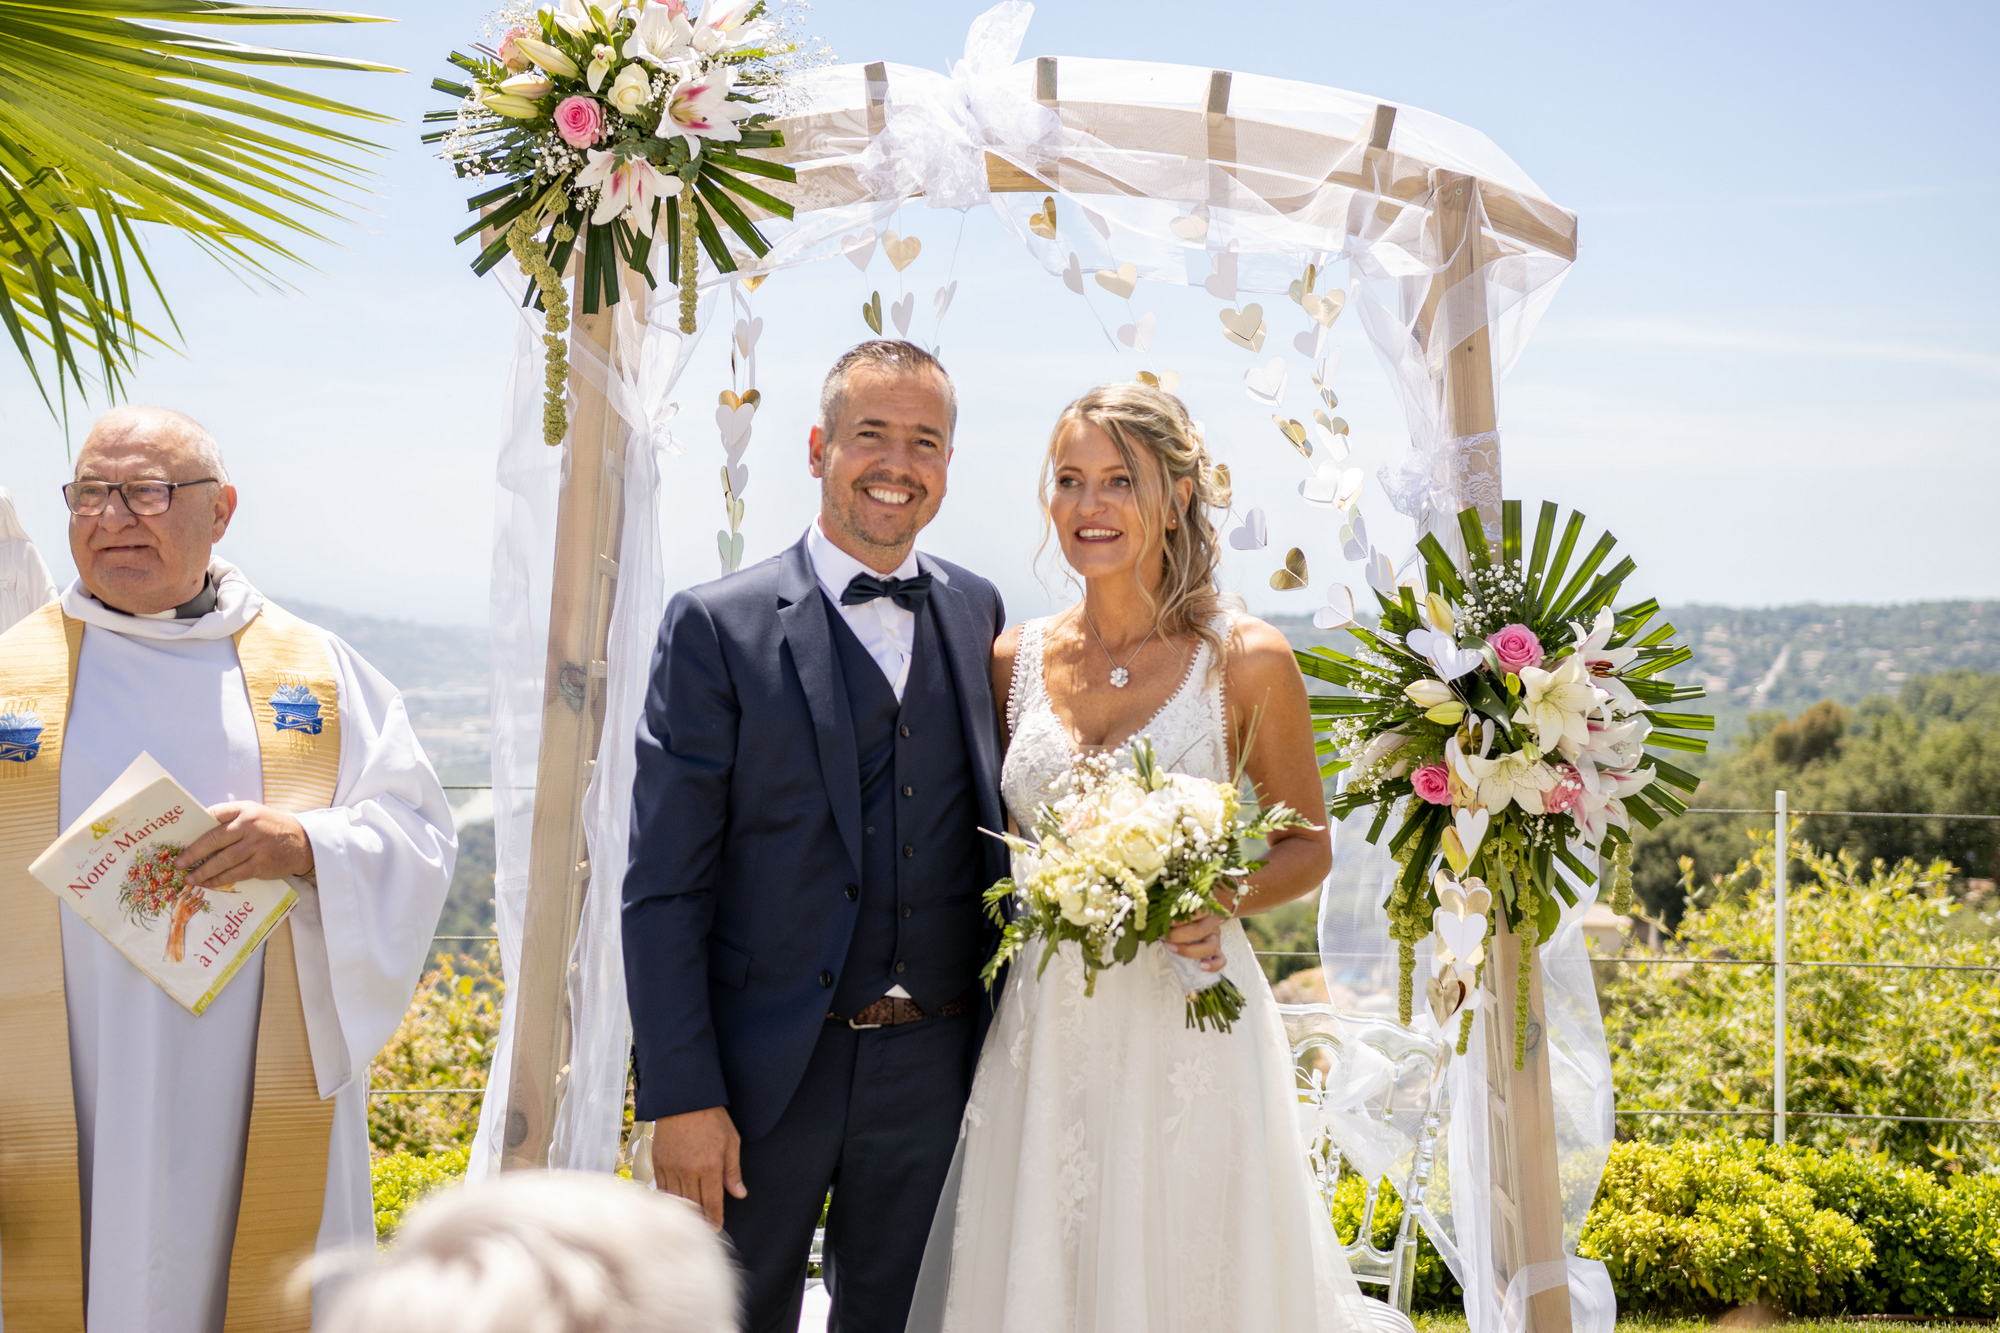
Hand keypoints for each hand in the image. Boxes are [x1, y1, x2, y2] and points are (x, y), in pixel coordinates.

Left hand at [178, 803, 313, 887]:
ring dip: (203, 871)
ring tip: (189, 878)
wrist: (303, 843)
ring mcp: (256, 846)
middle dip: (193, 853)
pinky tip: (208, 883)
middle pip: (214, 840)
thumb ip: (231, 819)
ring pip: (222, 860)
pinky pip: (234, 874)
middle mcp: (250, 826)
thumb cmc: (272, 828)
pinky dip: (219, 880)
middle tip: (178, 863)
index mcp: (245, 810)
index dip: (195, 824)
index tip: (178, 835)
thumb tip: (198, 832)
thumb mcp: (255, 814)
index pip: (214, 814)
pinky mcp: (260, 864)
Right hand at [651, 1106, 745, 1227]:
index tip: (716, 1228)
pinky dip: (670, 1199)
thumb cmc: (712, 1118)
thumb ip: (733, 1171)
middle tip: (705, 1228)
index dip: (715, 1219)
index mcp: (709, 1167)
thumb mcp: (731, 1142)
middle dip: (700, 1219)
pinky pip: (663, 1189)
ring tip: (691, 1220)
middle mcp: (688, 1171)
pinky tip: (676, 1203)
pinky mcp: (658, 1163)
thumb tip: (740, 1194)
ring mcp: (671, 1168)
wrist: (684, 1099)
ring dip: (685, 1212)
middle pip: (694, 1206)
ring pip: (677, 1200)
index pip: (712, 1203)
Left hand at [1167, 912, 1227, 971]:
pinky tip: (1201, 966)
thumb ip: (1172, 914)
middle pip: (1200, 931)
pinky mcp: (1218, 953)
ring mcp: (1216, 939)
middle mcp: (1212, 925)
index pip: (1198, 912)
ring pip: (1211, 947)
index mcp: (1205, 911)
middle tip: (1165, 937)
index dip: (1183, 918)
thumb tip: (1157, 918)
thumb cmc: (1183, 920)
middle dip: (1179, 935)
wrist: (1195, 929)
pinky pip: (1221, 961)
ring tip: (1171, 948)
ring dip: (1189, 950)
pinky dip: (1213, 965)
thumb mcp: (1180, 913)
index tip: (1168, 922)